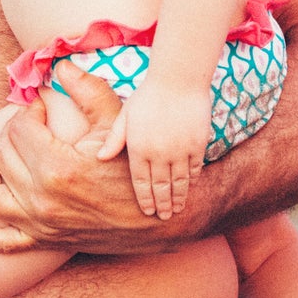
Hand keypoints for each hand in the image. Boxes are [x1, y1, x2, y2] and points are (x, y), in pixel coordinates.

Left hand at [0, 69, 200, 254]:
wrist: (159, 218)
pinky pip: (0, 242)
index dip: (29, 111)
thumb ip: (88, 90)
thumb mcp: (117, 124)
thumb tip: (59, 65)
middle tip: (27, 123)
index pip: (20, 129)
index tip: (42, 106)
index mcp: (58, 168)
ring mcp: (40, 223)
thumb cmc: (135, 167)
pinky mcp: (43, 240)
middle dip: (11, 132)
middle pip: (3, 154)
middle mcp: (42, 199)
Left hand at [108, 78, 210, 220]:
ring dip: (179, 197)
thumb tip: (100, 157)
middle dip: (162, 204)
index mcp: (139, 147)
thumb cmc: (148, 95)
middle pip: (161, 186)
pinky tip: (189, 187)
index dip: (145, 199)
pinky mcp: (198, 145)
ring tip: (177, 209)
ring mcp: (180, 150)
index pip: (141, 182)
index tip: (148, 211)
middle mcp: (159, 153)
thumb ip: (115, 138)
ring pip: (180, 182)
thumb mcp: (125, 115)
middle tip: (164, 217)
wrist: (178, 80)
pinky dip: (192, 180)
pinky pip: (194, 169)